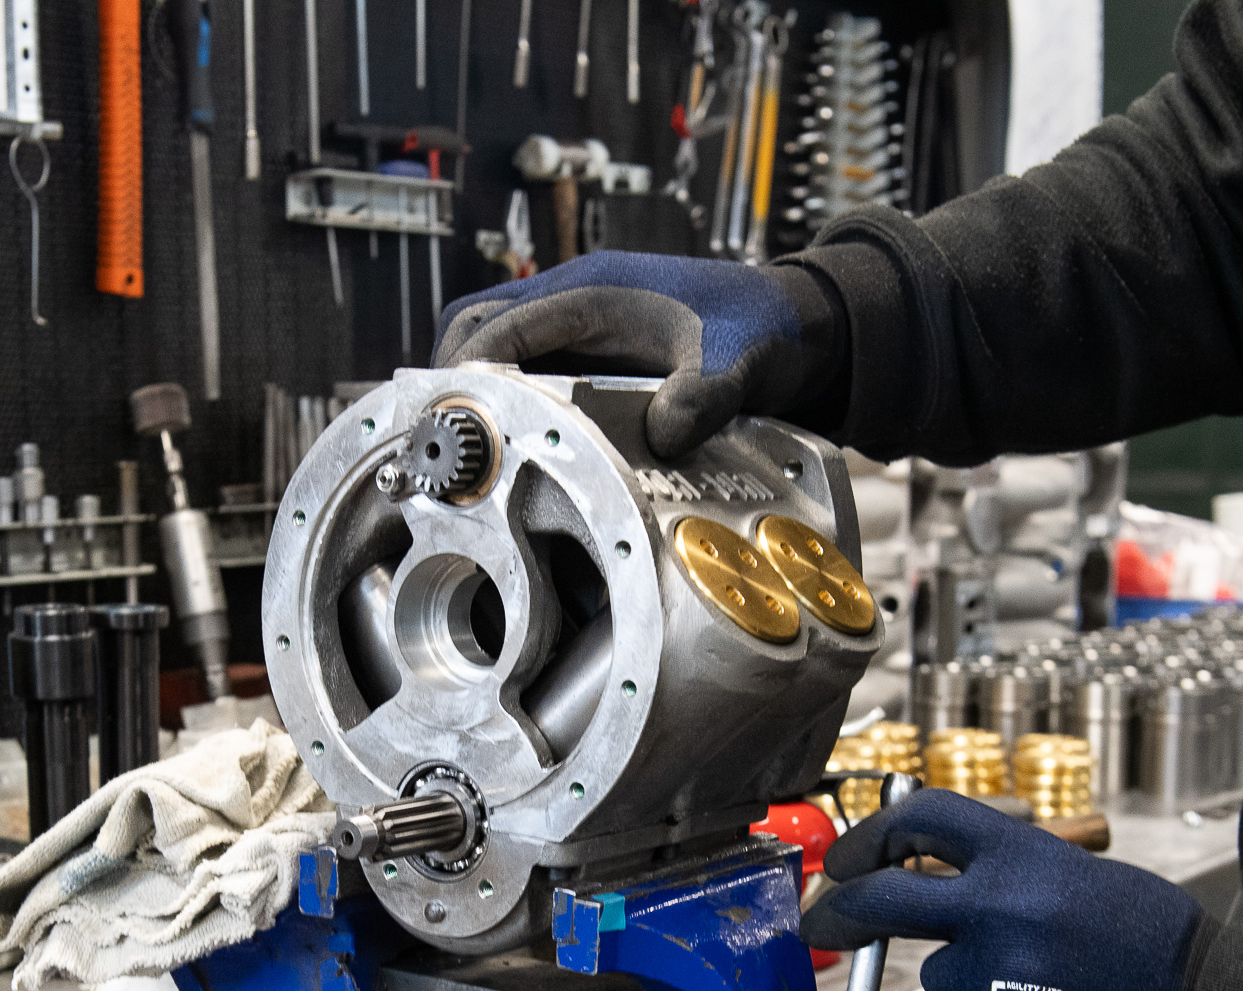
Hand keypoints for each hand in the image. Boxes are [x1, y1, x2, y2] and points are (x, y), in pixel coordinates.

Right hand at [432, 251, 843, 458]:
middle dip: (451, 376)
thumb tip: (663, 435)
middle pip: (478, 324)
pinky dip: (509, 399)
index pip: (501, 323)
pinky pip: (529, 365)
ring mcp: (579, 324)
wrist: (797, 320)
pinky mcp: (589, 349)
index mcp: (596, 290)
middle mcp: (575, 300)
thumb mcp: (740, 364)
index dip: (465, 371)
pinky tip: (515, 445)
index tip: (447, 419)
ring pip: (498, 344)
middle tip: (446, 439)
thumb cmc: (764, 327)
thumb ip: (704, 399)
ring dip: (477, 388)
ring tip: (469, 448)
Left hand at [800, 790, 1214, 990]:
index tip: (847, 861)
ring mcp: (993, 975)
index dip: (870, 836)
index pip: (920, 820)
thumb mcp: (1087, 878)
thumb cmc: (1159, 950)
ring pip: (942, 982)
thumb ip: (1014, 871)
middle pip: (881, 900)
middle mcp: (999, 907)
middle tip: (821, 927)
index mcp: (1025, 857)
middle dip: (837, 914)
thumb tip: (936, 870)